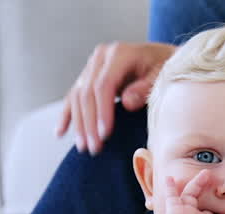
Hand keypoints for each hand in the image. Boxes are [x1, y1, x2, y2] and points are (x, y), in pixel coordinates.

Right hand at [56, 41, 176, 154]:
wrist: (163, 59)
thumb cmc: (165, 69)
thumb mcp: (161, 77)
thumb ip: (145, 88)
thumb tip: (126, 102)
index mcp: (119, 54)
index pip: (103, 85)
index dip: (102, 111)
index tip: (105, 134)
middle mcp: (101, 57)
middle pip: (87, 93)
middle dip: (89, 123)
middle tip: (94, 148)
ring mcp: (92, 66)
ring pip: (77, 97)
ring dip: (79, 124)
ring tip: (84, 147)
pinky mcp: (88, 76)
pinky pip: (73, 96)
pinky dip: (67, 115)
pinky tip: (60, 132)